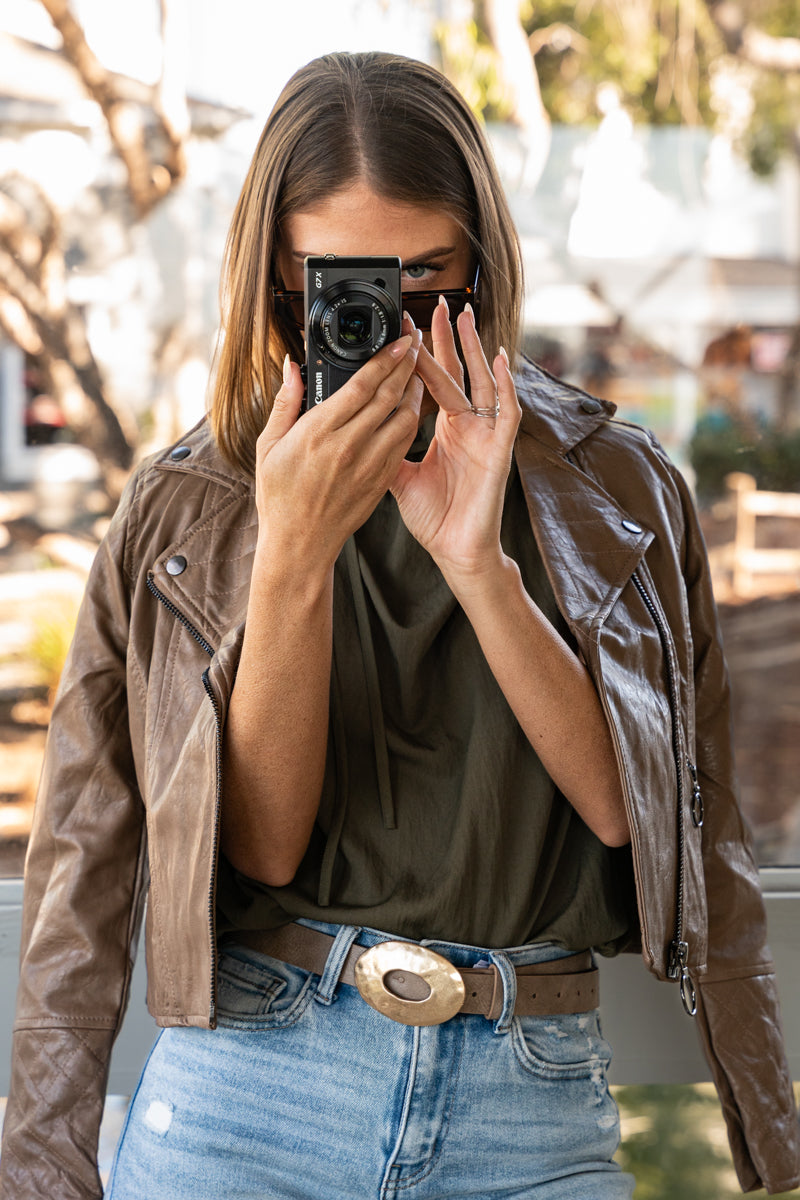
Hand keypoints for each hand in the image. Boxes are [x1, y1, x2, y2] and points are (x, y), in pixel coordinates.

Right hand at [253, 331, 422, 571]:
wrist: (299, 543)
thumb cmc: (280, 497)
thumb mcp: (269, 446)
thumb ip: (285, 403)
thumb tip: (291, 367)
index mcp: (319, 433)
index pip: (362, 385)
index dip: (385, 358)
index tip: (399, 340)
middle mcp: (348, 447)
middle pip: (388, 396)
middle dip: (406, 365)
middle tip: (414, 345)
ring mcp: (369, 465)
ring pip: (404, 418)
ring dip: (414, 391)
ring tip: (417, 373)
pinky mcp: (381, 481)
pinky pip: (404, 443)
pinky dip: (412, 421)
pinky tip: (411, 408)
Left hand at [390, 300, 520, 590]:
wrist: (456, 550)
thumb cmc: (434, 518)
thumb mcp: (397, 479)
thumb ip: (381, 449)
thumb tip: (353, 429)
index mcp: (445, 430)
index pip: (431, 382)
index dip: (419, 355)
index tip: (403, 328)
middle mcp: (467, 427)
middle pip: (457, 373)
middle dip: (445, 339)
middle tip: (434, 305)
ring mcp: (485, 435)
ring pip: (482, 382)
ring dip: (474, 349)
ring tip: (465, 317)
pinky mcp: (499, 449)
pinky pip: (507, 411)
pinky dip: (507, 386)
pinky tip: (502, 360)